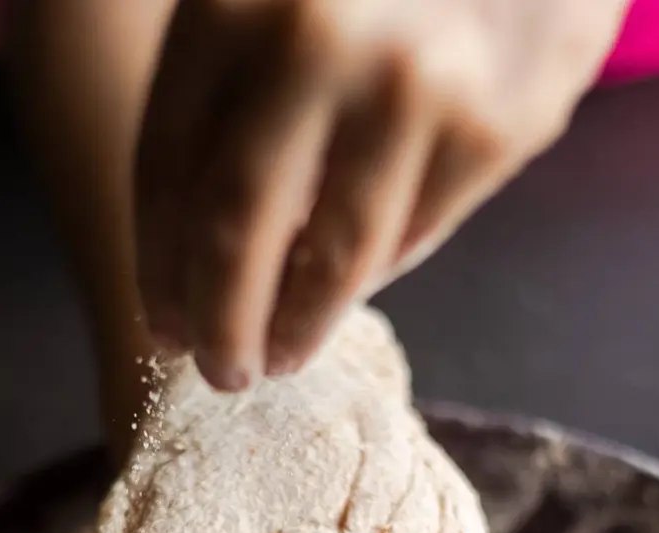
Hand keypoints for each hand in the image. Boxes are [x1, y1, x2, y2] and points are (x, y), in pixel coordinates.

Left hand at [133, 0, 626, 389]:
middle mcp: (314, 43)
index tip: (161, 325)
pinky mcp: (499, 126)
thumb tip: (189, 246)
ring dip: (299, 325)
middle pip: (236, 231)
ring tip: (280, 353)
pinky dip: (380, 268)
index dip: (159, 264)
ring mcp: (413, 89)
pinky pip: (418, 233)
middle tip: (219, 370)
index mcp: (233, 0)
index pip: (166, 168)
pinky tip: (358, 278)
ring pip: (335, 258)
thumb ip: (221, 75)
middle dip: (220, 322)